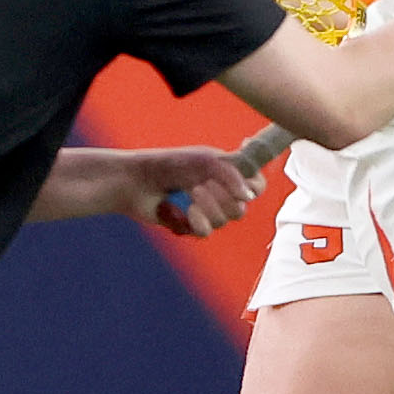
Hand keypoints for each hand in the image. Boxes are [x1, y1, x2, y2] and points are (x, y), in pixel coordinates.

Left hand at [127, 146, 263, 234]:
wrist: (136, 180)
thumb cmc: (170, 164)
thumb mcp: (205, 161)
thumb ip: (232, 176)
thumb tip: (248, 197)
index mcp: (227, 173)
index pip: (256, 185)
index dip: (254, 186)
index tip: (244, 183)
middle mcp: (219, 192)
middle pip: (241, 207)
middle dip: (224, 197)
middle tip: (201, 185)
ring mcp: (205, 211)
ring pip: (224, 220)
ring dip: (208, 207)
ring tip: (190, 194)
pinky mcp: (190, 226)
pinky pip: (206, 232)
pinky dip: (196, 221)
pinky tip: (183, 212)